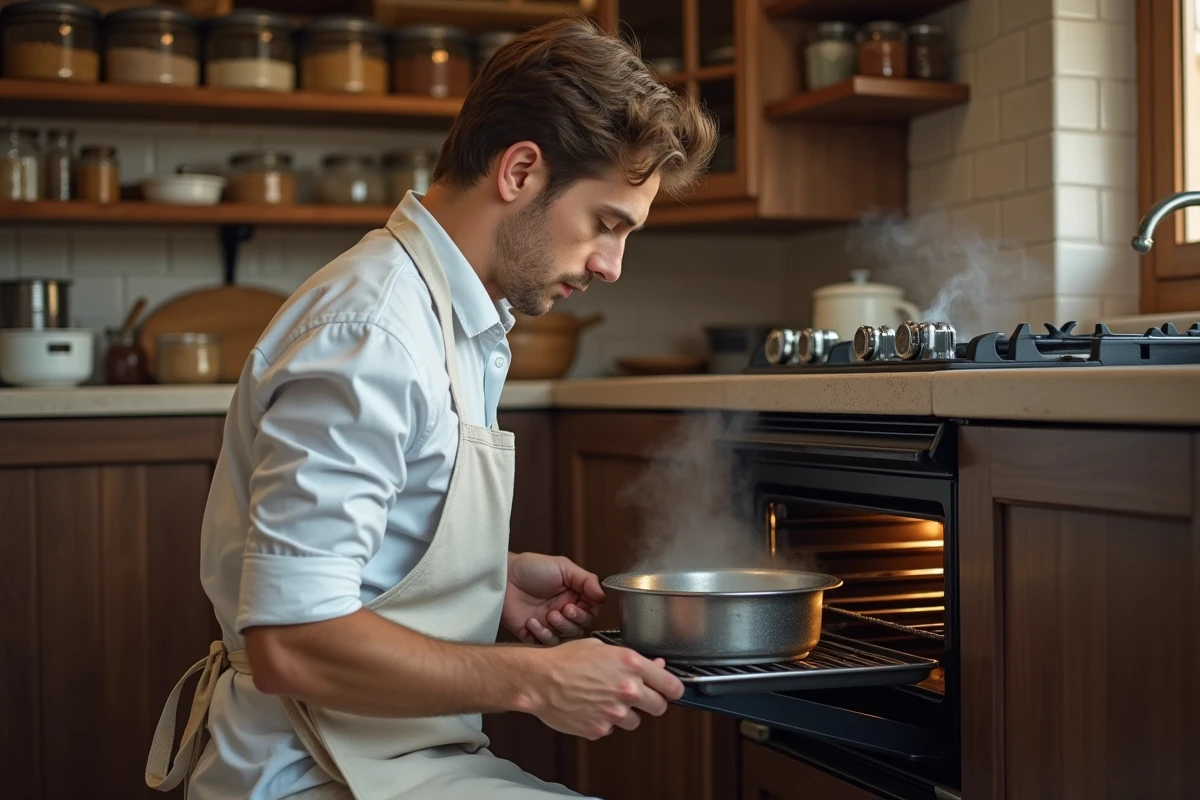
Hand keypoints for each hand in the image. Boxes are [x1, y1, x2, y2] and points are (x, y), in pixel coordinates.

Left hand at [502, 553, 605, 644]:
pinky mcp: (534, 635)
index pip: (590, 612)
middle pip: (580, 628)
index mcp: (573, 596)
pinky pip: (545, 644)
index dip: (586, 612)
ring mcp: (549, 624)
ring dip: (559, 628)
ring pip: (566, 639)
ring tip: (549, 615)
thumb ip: (586, 580)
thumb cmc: (532, 568)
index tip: (577, 604)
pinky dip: (542, 635)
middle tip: (563, 609)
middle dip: (573, 621)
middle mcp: (563, 612)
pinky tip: (533, 622)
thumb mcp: (563, 567)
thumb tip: (604, 595)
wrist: (504, 577)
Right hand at [521, 638, 684, 739]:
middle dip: (653, 702)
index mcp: (631, 664)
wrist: (539, 680)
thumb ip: (633, 659)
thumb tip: (655, 665)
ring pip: (635, 721)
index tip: (673, 690)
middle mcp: (627, 689)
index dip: (674, 689)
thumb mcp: (602, 648)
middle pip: (660, 707)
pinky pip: (611, 728)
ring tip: (606, 699)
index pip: (671, 685)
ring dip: (627, 713)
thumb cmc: (565, 660)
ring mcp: (614, 712)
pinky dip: (605, 720)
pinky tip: (591, 707)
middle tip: (640, 696)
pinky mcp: (600, 729)